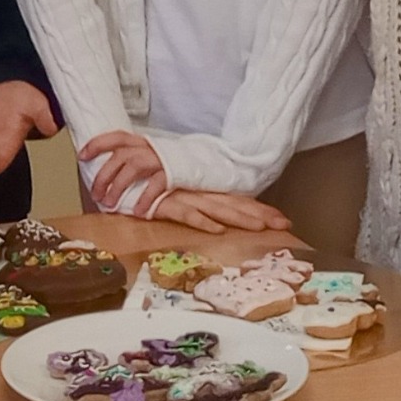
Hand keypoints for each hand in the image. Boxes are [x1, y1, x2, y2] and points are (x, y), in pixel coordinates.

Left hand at [79, 129, 166, 209]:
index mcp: (139, 141)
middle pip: (120, 156)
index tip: (82, 156)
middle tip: (95, 194)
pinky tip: (138, 211)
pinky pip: (155, 185)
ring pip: (133, 168)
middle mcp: (148, 147)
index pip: (115, 137)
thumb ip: (128, 160)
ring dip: (118, 187)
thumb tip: (103, 174)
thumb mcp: (146, 156)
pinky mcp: (172, 173)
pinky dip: (144, 198)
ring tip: (109, 205)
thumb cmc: (166, 164)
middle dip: (104, 176)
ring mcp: (160, 159)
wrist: (198, 165)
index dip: (97, 144)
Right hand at [153, 189, 291, 234]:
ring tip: (260, 228)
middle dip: (259, 214)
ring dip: (238, 217)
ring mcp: (181, 195)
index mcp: (200, 190)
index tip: (281, 220)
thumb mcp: (169, 195)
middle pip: (233, 203)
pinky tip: (217, 229)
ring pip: (216, 207)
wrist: (115, 172)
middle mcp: (196, 191)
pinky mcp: (163, 203)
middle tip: (284, 224)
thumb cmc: (143, 188)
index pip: (234, 199)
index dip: (258, 208)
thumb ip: (187, 203)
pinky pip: (184, 213)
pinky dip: (201, 221)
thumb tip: (208, 216)